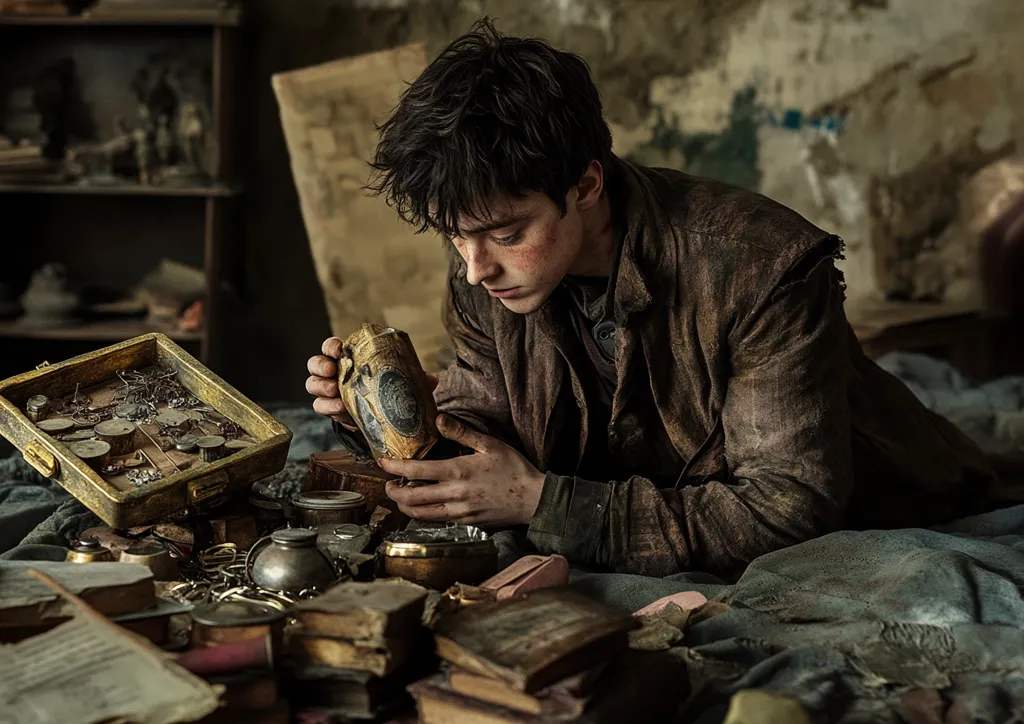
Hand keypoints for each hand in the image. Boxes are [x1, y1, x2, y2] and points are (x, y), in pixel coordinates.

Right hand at [306, 336, 438, 425]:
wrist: (377, 415)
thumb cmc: (383, 388)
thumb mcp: (397, 381)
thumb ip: (413, 377)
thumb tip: (434, 377)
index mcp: (347, 359)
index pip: (332, 347)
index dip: (331, 346)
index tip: (338, 348)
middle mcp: (333, 373)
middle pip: (316, 363)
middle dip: (321, 365)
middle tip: (332, 370)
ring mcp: (328, 391)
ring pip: (313, 384)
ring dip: (320, 386)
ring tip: (334, 391)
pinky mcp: (329, 409)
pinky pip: (320, 406)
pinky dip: (328, 406)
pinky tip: (340, 408)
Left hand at [379, 414, 544, 526]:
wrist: (533, 499)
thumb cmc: (514, 469)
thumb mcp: (489, 444)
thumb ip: (461, 432)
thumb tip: (438, 419)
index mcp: (457, 472)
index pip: (416, 470)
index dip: (395, 467)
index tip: (383, 462)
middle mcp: (454, 494)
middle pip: (412, 498)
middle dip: (393, 492)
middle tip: (387, 485)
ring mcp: (459, 512)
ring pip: (421, 514)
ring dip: (405, 506)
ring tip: (401, 497)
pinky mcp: (466, 523)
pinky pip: (438, 520)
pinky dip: (425, 514)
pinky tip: (424, 506)